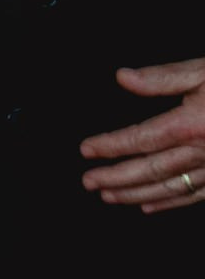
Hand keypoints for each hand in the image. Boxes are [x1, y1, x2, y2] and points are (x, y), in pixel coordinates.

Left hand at [80, 58, 204, 213]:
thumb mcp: (204, 71)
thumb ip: (162, 77)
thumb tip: (122, 77)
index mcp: (192, 124)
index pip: (141, 138)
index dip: (110, 145)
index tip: (86, 150)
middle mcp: (204, 152)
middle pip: (151, 169)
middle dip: (117, 178)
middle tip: (88, 182)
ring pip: (171, 187)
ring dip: (137, 194)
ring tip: (109, 197)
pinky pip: (196, 195)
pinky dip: (170, 202)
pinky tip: (149, 206)